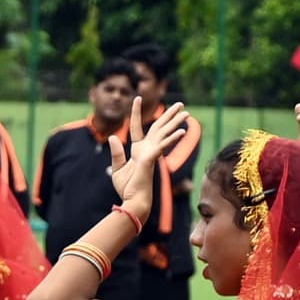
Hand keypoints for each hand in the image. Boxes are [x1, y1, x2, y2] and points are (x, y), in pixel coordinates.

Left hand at [110, 99, 189, 215]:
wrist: (133, 202)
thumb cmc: (127, 189)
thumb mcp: (117, 168)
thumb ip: (116, 153)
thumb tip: (112, 136)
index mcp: (138, 151)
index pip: (136, 127)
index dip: (135, 113)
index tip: (136, 98)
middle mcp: (147, 150)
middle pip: (158, 127)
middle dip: (169, 115)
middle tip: (181, 104)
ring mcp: (151, 154)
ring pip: (164, 134)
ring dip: (175, 122)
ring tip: (186, 112)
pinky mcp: (151, 159)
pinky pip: (162, 147)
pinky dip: (171, 139)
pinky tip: (181, 132)